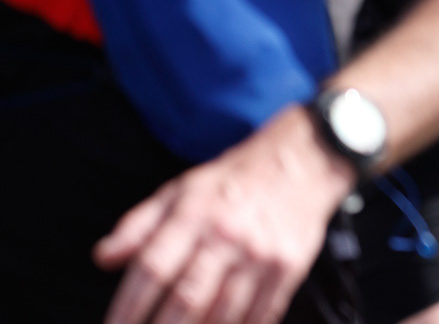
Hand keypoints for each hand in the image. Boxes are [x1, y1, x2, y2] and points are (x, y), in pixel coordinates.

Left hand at [94, 106, 354, 323]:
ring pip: (223, 313)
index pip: (152, 269)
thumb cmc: (234, 179)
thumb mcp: (182, 189)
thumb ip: (139, 224)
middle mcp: (227, 235)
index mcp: (194, 214)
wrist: (304, 160)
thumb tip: (103, 258)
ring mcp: (261, 254)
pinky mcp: (289, 266)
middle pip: (186, 299)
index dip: (128, 307)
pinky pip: (262, 313)